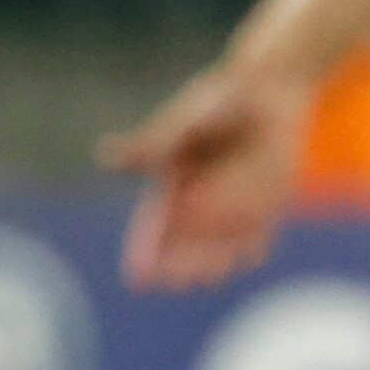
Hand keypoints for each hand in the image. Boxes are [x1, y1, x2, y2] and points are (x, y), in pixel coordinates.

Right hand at [98, 60, 313, 289]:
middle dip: (179, 265)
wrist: (267, 89)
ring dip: (212, 263)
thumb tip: (103, 155)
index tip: (139, 277)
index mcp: (171, 186)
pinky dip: (250, 248)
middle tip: (176, 280)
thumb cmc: (217, 101)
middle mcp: (199, 204)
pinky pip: (254, 237)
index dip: (145, 253)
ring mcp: (232, 210)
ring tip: (209, 274)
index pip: (153, 228)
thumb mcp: (183, 121)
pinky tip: (251, 254)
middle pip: (184, 247)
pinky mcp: (264, 209)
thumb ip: (154, 144)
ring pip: (218, 249)